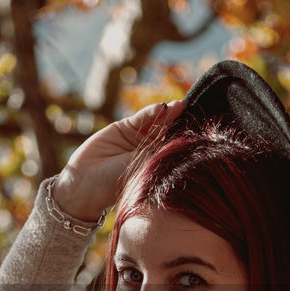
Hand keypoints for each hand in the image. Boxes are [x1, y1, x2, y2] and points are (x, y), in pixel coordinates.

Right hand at [52, 100, 185, 219]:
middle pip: (168, 131)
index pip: (176, 147)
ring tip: (180, 105)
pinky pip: (141, 118)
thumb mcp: (145, 169)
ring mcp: (137, 138)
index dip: (186, 137)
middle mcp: (149, 150)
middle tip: (192, 111)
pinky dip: (151, 112)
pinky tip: (162, 107)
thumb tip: (188, 144)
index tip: (202, 130)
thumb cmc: (118, 185)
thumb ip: (162, 153)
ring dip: (168, 113)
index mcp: (157, 164)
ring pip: (156, 122)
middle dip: (180, 121)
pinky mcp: (124, 128)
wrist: (86, 183)